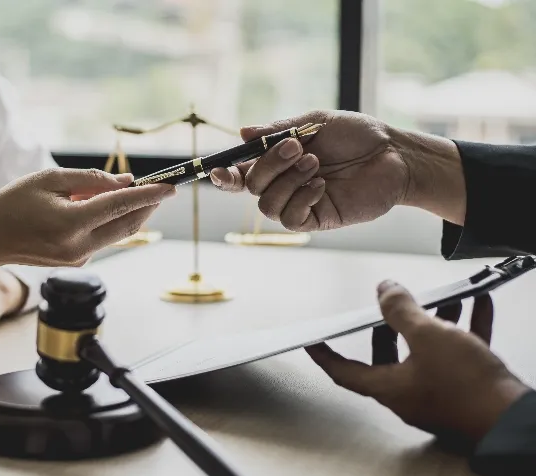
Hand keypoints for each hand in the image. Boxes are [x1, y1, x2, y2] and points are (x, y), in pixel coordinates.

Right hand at [0, 168, 174, 288]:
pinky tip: (105, 206)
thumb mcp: (49, 180)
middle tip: (163, 188)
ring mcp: (79, 258)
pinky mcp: (76, 261)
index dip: (149, 195)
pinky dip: (110, 221)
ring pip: (117, 233)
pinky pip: (102, 238)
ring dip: (131, 213)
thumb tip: (125, 182)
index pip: (121, 206)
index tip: (171, 186)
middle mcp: (79, 247)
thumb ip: (89, 180)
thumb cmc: (12, 204)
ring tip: (139, 193)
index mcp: (71, 224)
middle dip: (149, 206)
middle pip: (128, 225)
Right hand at [209, 110, 465, 230]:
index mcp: (278, 161)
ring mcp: (298, 203)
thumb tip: (242, 131)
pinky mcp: (316, 219)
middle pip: (250, 186)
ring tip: (316, 164)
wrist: (393, 154)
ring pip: (267, 204)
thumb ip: (278, 129)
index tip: (216, 170)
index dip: (224, 175)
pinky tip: (321, 185)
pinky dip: (301, 199)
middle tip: (299, 147)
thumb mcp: (314, 122)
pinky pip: (290, 219)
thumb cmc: (357, 136)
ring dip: (288, 180)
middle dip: (270, 165)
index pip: (240, 173)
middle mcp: (283, 184)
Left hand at [306, 281, 529, 442]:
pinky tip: (478, 303)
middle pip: (388, 357)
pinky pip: (460, 353)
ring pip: (427, 351)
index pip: (344, 371)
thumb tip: (384, 289)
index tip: (313, 341)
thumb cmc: (469, 387)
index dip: (325, 354)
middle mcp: (410, 393)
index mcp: (390, 387)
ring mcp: (439, 393)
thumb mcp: (428, 336)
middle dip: (389, 328)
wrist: (517, 418)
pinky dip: (465, 329)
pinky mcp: (467, 389)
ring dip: (433, 322)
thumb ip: (402, 310)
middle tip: (388, 307)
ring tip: (442, 297)